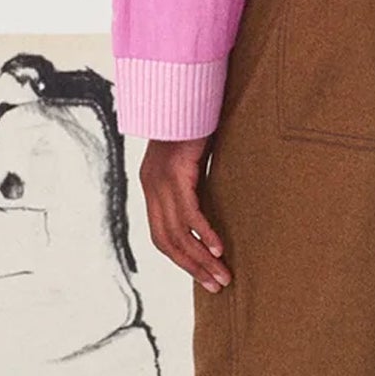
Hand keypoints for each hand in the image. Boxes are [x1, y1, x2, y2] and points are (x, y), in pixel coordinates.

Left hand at [140, 136, 230, 290]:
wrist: (187, 90)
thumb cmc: (196, 122)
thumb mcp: (192, 158)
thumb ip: (194, 182)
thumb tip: (210, 203)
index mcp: (152, 186)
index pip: (162, 236)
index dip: (182, 259)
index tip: (203, 275)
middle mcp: (152, 186)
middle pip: (167, 241)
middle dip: (192, 267)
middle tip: (216, 285)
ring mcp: (160, 180)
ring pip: (179, 233)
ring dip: (201, 259)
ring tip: (222, 275)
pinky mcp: (175, 171)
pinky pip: (190, 213)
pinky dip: (205, 234)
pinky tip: (219, 249)